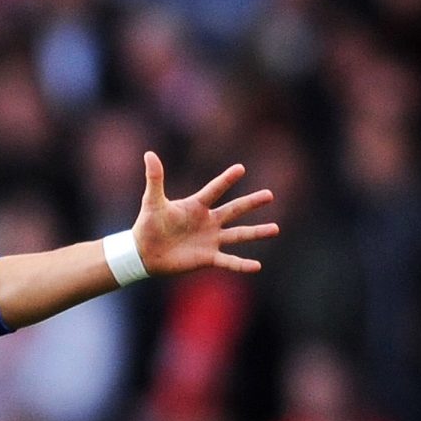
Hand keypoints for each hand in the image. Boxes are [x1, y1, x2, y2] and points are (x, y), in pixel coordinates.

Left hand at [130, 152, 278, 277]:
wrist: (144, 252)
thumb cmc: (148, 225)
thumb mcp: (152, 201)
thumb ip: (155, 178)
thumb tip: (149, 154)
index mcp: (197, 206)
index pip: (215, 190)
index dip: (226, 180)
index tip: (240, 168)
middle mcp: (208, 221)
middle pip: (234, 210)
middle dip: (252, 202)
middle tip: (270, 194)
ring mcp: (210, 240)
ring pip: (238, 234)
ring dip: (257, 232)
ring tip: (275, 229)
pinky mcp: (208, 258)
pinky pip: (229, 261)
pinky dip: (242, 265)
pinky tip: (257, 266)